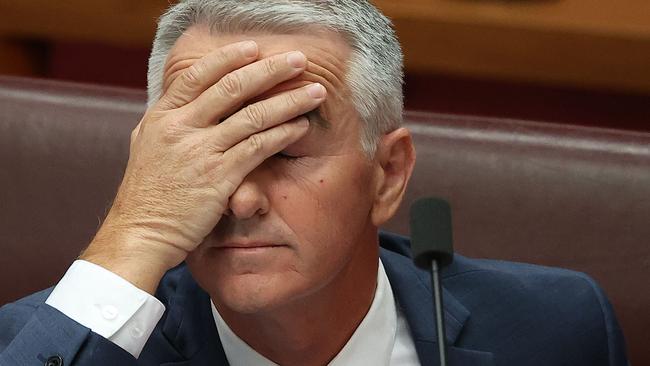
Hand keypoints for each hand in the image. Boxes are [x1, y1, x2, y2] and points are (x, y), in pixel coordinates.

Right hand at [81, 41, 325, 292]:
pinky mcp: (219, 177)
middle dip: (270, 70)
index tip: (254, 48)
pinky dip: (282, 134)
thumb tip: (186, 98)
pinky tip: (300, 127)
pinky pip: (257, 148)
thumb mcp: (147, 145)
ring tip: (315, 93)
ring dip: (288, 101)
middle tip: (298, 60)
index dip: (228, 58)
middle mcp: (180, 128)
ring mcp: (200, 151)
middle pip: (232, 88)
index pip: (198, 75)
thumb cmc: (147, 193)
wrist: (140, 233)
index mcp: (162, 116)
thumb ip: (168, 119)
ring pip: (252, 116)